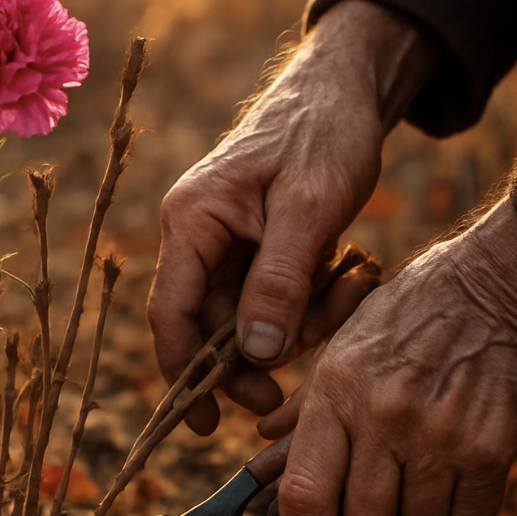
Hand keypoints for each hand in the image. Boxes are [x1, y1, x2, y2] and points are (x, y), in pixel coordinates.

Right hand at [147, 0, 440, 434]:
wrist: (346, 91)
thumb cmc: (324, 134)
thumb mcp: (308, 208)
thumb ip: (278, 282)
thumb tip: (255, 355)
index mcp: (192, 221)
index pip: (171, 311)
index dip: (183, 373)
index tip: (203, 424)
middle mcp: (198, 236)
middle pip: (204, 325)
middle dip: (242, 364)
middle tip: (278, 402)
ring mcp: (226, 243)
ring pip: (241, 318)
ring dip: (284, 331)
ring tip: (336, 303)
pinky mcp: (255, 247)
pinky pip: (268, 299)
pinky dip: (300, 308)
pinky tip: (337, 283)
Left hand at [272, 199, 516, 515]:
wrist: (487, 290)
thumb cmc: (402, 321)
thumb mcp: (338, 352)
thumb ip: (300, 416)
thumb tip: (263, 466)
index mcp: (334, 393)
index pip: (304, 496)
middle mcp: (382, 417)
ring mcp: (440, 434)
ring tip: (408, 493)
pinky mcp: (490, 447)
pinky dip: (453, 515)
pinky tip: (447, 478)